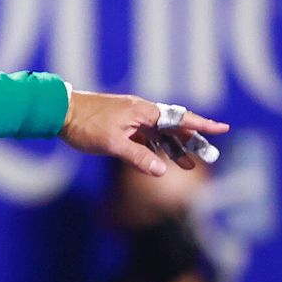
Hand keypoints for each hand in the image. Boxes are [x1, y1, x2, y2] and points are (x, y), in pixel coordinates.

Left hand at [61, 93, 229, 176]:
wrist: (59, 110)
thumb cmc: (85, 124)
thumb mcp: (113, 144)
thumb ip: (138, 157)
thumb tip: (162, 171)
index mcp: (143, 112)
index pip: (179, 119)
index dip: (202, 125)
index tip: (223, 129)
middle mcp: (140, 111)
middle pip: (173, 127)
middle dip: (191, 142)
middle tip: (209, 156)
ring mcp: (130, 117)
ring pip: (159, 133)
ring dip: (173, 147)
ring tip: (187, 165)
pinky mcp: (120, 124)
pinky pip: (145, 135)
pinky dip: (155, 146)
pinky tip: (160, 158)